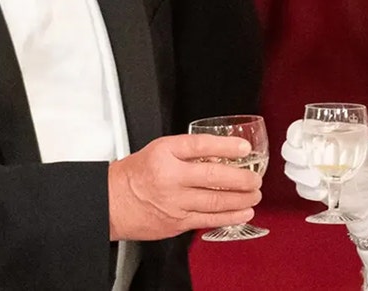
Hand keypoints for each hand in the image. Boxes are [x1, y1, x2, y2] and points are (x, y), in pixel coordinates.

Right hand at [108, 134, 262, 240]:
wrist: (112, 203)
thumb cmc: (136, 174)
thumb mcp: (160, 150)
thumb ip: (189, 150)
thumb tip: (223, 150)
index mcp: (165, 154)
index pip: (200, 145)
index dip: (226, 146)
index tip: (244, 148)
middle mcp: (170, 178)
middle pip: (213, 176)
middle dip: (241, 178)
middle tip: (256, 178)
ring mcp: (175, 203)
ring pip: (215, 201)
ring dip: (241, 198)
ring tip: (255, 194)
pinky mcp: (177, 222)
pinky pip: (209, 219)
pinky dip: (230, 216)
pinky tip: (243, 212)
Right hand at [282, 120, 367, 231]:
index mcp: (325, 136)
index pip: (300, 129)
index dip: (295, 133)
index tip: (298, 139)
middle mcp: (313, 151)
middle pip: (289, 149)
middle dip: (295, 156)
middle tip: (307, 162)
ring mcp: (310, 170)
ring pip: (291, 169)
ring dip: (300, 175)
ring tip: (318, 181)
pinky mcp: (310, 188)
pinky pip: (300, 188)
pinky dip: (308, 191)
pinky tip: (322, 192)